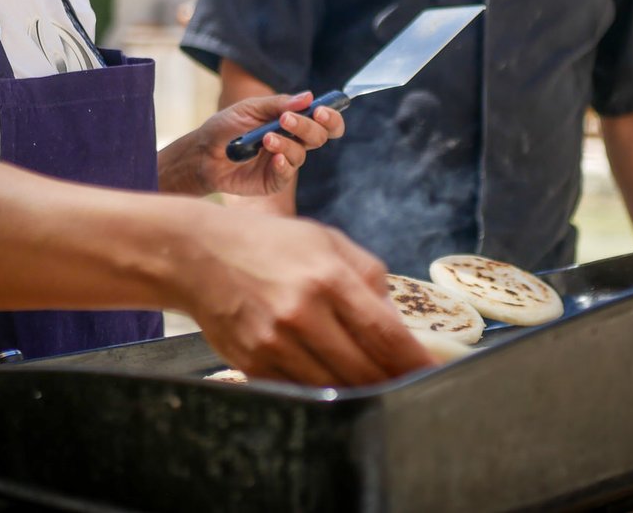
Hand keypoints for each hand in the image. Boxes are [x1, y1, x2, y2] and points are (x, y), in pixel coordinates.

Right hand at [178, 208, 434, 384]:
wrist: (198, 254)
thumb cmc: (271, 244)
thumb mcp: (327, 240)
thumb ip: (369, 276)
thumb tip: (398, 322)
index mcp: (329, 277)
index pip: (384, 333)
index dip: (414, 362)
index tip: (433, 375)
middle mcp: (302, 313)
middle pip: (364, 370)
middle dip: (393, 383)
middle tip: (411, 388)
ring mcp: (275, 343)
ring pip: (335, 388)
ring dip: (362, 393)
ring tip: (380, 390)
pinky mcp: (253, 364)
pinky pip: (302, 391)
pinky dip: (324, 393)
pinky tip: (337, 386)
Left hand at [197, 92, 344, 195]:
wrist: (202, 153)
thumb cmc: (226, 127)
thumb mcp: (250, 108)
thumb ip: (278, 104)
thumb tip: (309, 97)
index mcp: (292, 122)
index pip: (323, 121)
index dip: (330, 116)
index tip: (321, 110)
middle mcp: (293, 142)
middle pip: (319, 137)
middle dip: (308, 127)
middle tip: (287, 120)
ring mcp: (284, 162)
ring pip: (302, 154)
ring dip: (287, 143)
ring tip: (266, 138)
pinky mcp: (273, 180)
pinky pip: (286, 174)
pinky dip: (282, 164)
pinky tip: (273, 157)